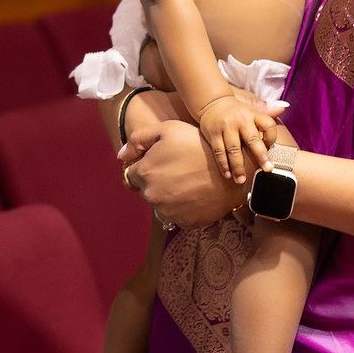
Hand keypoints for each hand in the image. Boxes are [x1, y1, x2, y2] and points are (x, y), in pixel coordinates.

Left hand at [120, 118, 247, 228]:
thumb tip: (121, 156)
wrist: (232, 170)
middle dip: (155, 180)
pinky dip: (183, 207)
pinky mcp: (185, 223)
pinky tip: (195, 193)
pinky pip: (177, 215)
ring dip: (167, 195)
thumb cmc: (198, 145)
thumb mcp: (167, 129)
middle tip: (177, 170)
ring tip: (188, 182)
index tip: (160, 161)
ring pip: (160, 204)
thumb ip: (138, 140)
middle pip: (145, 190)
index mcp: (144, 173)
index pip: (131, 174)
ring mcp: (168, 212)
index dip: (144, 166)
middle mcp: (151, 196)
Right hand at [193, 90, 278, 184]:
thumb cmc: (237, 111)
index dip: (271, 136)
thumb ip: (267, 110)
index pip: (268, 124)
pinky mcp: (213, 134)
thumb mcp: (251, 107)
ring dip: (238, 167)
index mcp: (252, 114)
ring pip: (233, 149)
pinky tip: (228, 175)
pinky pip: (219, 151)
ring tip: (241, 180)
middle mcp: (240, 120)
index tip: (270, 146)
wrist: (211, 102)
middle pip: (252, 139)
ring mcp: (225, 127)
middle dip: (260, 155)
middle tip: (267, 170)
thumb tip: (284, 107)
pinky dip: (223, 164)